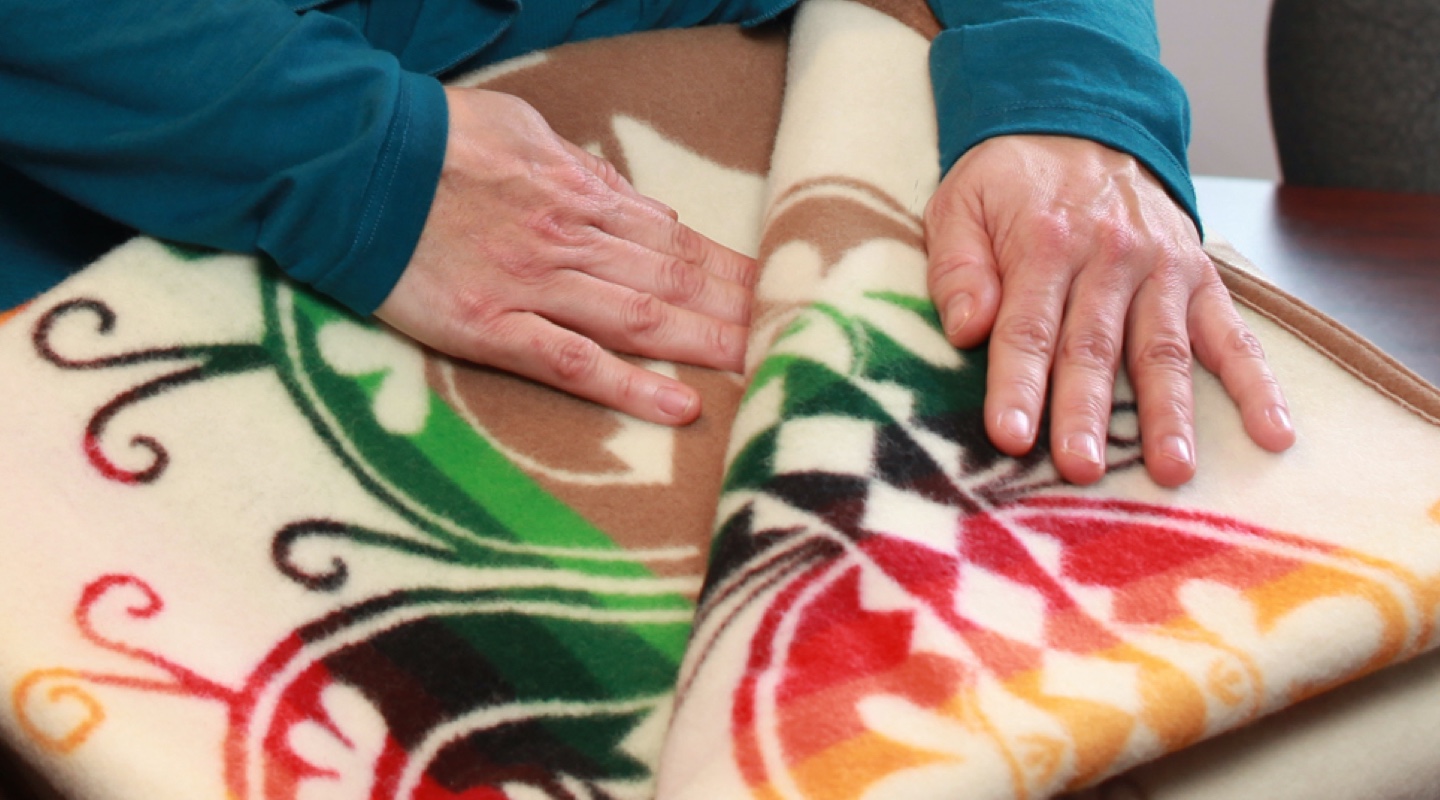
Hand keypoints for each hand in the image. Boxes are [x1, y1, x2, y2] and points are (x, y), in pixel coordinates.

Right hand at [377, 87, 756, 425]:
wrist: (347, 156)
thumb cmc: (433, 139)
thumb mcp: (519, 130)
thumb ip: (581, 169)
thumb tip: (636, 202)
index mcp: (575, 193)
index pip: (673, 239)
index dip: (729, 268)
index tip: (773, 291)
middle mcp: (566, 240)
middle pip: (670, 280)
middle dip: (737, 310)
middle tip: (793, 336)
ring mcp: (530, 285)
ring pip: (638, 318)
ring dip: (704, 345)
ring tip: (761, 367)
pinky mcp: (487, 326)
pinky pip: (569, 361)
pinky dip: (627, 385)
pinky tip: (677, 406)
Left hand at [924, 135, 1294, 486]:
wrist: (1079, 120)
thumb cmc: (1009, 182)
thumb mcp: (960, 205)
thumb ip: (957, 269)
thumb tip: (967, 328)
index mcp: (1045, 243)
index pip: (1028, 327)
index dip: (1018, 385)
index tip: (1010, 435)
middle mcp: (1110, 257)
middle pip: (1094, 348)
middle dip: (1087, 413)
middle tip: (1082, 468)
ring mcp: (1162, 269)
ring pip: (1164, 350)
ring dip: (1168, 414)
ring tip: (1171, 469)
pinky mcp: (1200, 276)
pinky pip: (1233, 334)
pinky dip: (1257, 384)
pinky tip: (1273, 432)